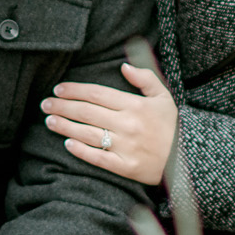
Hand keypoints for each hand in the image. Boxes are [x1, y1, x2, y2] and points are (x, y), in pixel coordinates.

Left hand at [40, 61, 176, 185]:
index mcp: (135, 105)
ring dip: (65, 126)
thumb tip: (124, 66)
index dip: (75, 90)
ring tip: (49, 121)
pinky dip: (81, 151)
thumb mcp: (164, 97)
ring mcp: (126, 147)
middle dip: (63, 106)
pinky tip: (67, 143)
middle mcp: (128, 125)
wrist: (188, 159)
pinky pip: (99, 158)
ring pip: (88, 134)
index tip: (58, 89)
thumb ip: (145, 78)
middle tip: (45, 104)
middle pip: (87, 112)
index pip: (97, 94)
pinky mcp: (127, 168)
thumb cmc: (173, 126)